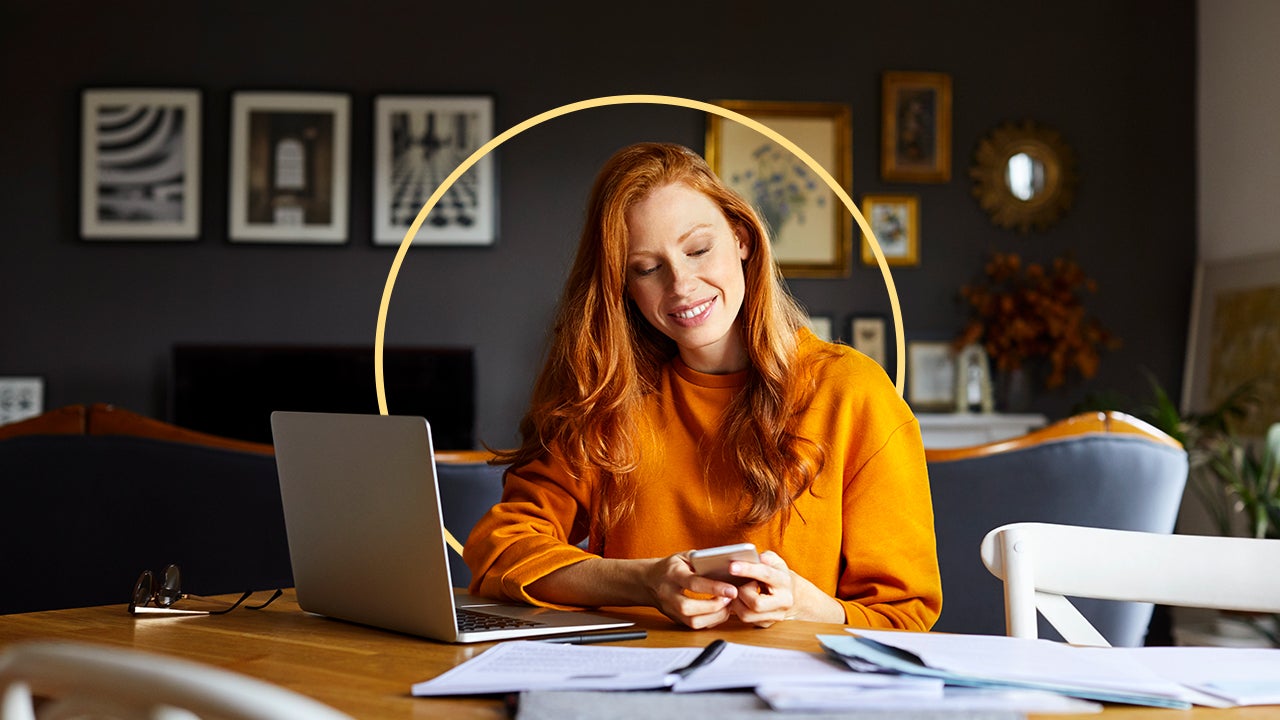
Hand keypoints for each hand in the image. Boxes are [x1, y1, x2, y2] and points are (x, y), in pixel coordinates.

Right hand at [641, 553, 738, 628]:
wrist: (648, 581)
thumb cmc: (670, 567)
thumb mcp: (684, 557)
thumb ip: (701, 560)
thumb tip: (725, 566)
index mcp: (672, 575)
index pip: (693, 583)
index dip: (714, 588)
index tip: (732, 590)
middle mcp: (668, 594)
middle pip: (689, 608)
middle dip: (714, 606)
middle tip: (730, 599)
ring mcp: (670, 609)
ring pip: (692, 622)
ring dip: (714, 616)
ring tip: (727, 606)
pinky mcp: (675, 619)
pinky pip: (694, 626)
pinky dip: (710, 621)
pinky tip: (719, 611)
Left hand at [723, 551, 843, 625]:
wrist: (792, 595)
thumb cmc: (778, 575)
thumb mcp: (776, 562)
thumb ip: (767, 558)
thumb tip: (759, 558)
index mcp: (784, 582)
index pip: (766, 575)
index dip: (748, 570)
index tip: (732, 567)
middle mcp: (783, 602)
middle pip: (756, 604)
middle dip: (742, 592)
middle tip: (739, 584)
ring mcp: (775, 616)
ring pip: (747, 615)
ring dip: (737, 602)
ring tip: (740, 591)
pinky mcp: (766, 624)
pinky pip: (745, 619)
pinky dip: (737, 608)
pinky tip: (739, 599)